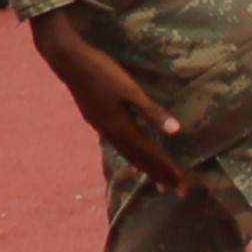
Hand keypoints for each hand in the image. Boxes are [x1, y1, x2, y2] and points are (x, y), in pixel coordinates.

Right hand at [28, 7, 189, 194]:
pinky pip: (118, 146)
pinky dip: (130, 156)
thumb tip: (176, 131)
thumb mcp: (130, 89)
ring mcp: (102, 127)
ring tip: (157, 181)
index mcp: (121, 127)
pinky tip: (131, 157)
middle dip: (159, 175)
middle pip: (140, 160)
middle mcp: (111, 133)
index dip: (169, 171)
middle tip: (176, 191)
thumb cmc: (102, 70)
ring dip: (144, 167)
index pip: (151, 155)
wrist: (68, 60)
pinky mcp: (97, 119)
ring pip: (128, 154)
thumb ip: (151, 111)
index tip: (184, 188)